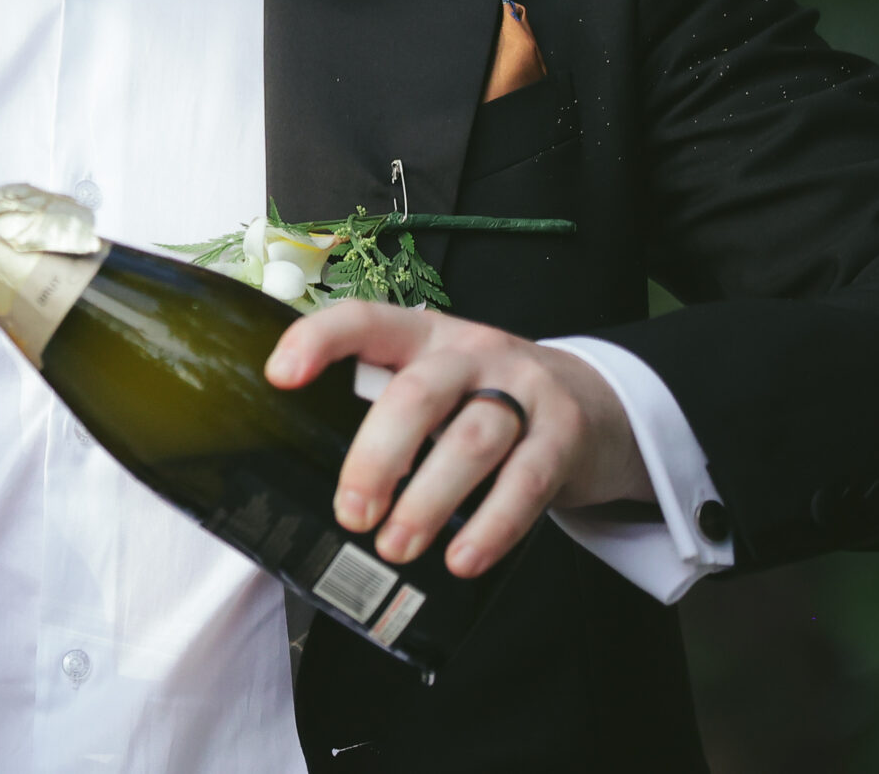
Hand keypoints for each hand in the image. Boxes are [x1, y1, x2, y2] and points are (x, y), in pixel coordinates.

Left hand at [265, 301, 648, 577]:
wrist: (599, 403)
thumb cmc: (488, 399)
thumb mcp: (439, 382)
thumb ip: (386, 407)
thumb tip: (316, 478)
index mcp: (424, 334)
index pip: (366, 320)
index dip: (320, 340)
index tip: (279, 377)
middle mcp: (473, 352)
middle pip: (417, 395)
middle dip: (377, 457)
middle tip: (351, 513)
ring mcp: (525, 390)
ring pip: (471, 441)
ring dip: (428, 501)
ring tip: (396, 547)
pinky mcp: (564, 435)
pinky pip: (527, 482)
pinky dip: (492, 525)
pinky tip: (462, 558)